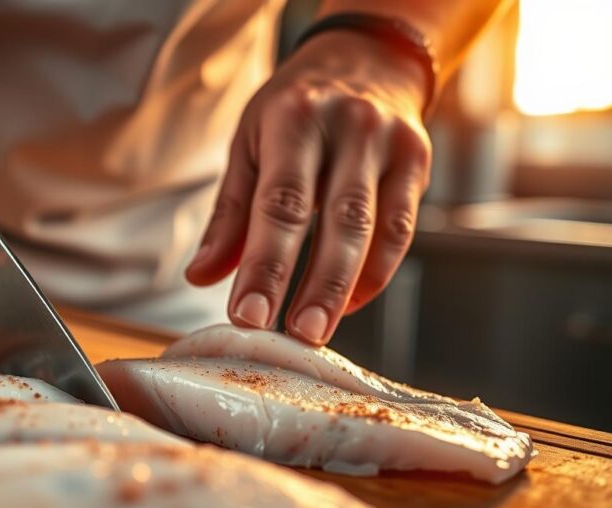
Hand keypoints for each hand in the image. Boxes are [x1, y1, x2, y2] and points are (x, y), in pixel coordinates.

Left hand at [187, 31, 431, 345]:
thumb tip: (202, 275)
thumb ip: (230, 214)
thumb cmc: (294, 110)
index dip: (264, 265)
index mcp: (293, 120)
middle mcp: (348, 127)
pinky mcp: (418, 160)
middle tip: (297, 336)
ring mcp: (390, 142)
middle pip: (336, 220)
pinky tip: (350, 302)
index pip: (278, 204)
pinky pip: (401, 228)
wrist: (364, 58)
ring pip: (374, 228)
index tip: (248, 315)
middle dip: (316, 286)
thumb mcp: (249, 144)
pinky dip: (377, 271)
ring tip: (319, 331)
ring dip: (348, 288)